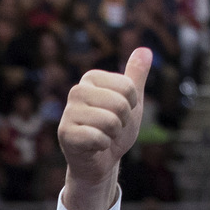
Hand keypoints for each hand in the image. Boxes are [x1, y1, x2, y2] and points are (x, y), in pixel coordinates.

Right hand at [56, 47, 150, 209]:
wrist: (101, 160)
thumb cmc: (114, 129)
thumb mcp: (131, 101)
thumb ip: (136, 76)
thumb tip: (145, 49)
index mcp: (91, 78)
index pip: (128, 86)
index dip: (132, 105)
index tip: (121, 112)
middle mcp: (76, 91)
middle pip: (120, 103)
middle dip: (123, 121)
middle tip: (112, 128)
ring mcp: (68, 112)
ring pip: (110, 121)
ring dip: (113, 135)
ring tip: (103, 136)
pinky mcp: (65, 134)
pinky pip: (98, 138)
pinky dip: (103, 146)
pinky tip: (94, 147)